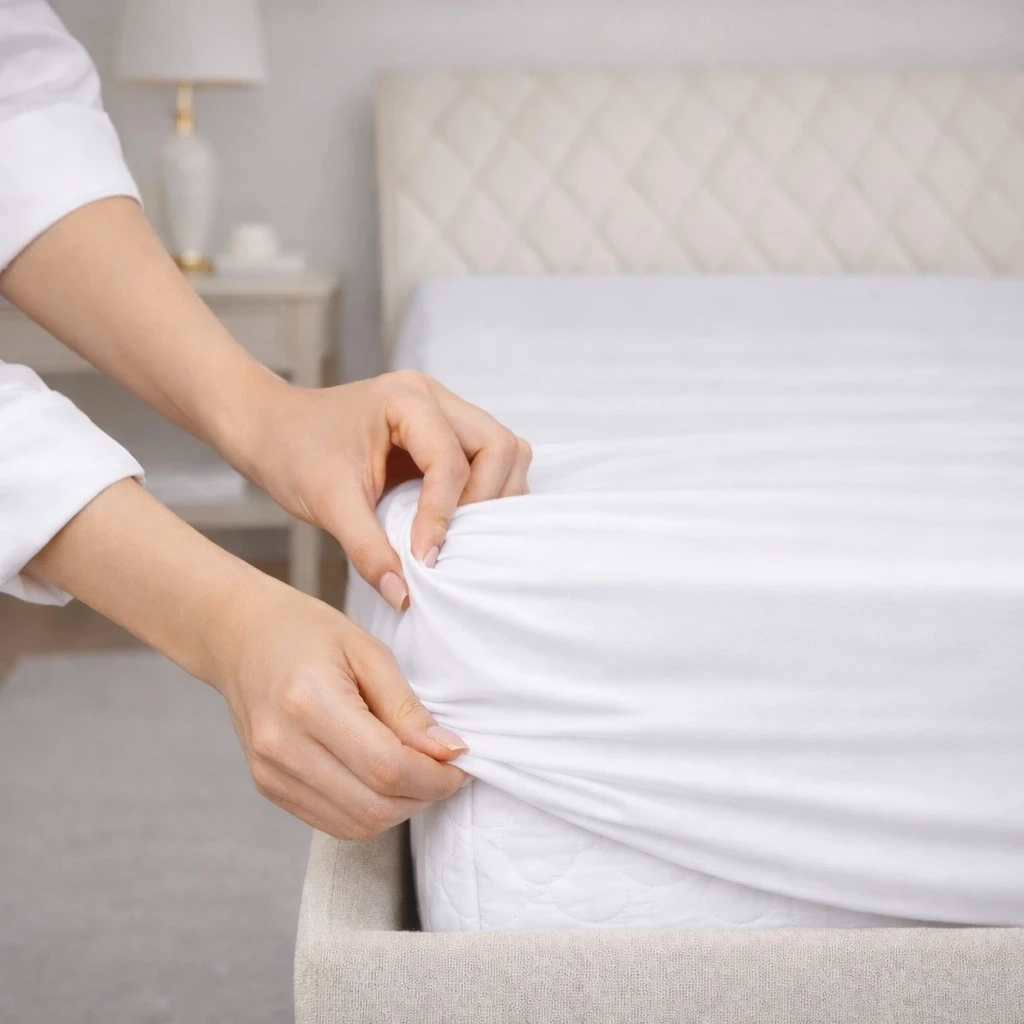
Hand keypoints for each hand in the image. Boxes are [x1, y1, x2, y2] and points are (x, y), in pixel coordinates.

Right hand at [215, 578, 468, 839]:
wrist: (240, 635)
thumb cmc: (307, 632)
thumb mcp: (367, 650)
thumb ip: (407, 707)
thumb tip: (449, 751)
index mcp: (308, 702)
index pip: (387, 767)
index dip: (435, 775)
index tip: (461, 760)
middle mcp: (282, 746)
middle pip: (373, 805)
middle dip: (424, 795)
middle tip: (446, 769)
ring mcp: (270, 773)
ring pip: (356, 824)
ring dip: (400, 809)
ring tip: (419, 774)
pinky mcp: (268, 787)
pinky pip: (333, 823)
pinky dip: (370, 812)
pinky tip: (386, 781)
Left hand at [237, 371, 531, 609]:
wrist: (269, 430)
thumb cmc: (292, 453)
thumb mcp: (327, 504)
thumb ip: (368, 550)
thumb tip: (404, 596)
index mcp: (404, 399)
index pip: (450, 461)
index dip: (442, 516)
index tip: (424, 559)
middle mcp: (432, 396)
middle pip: (499, 446)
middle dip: (485, 500)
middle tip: (454, 541)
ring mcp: (442, 410)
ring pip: (503, 450)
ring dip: (493, 495)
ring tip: (460, 533)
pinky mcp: (443, 431)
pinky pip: (486, 459)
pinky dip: (483, 493)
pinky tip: (455, 522)